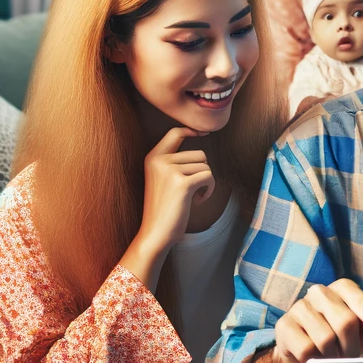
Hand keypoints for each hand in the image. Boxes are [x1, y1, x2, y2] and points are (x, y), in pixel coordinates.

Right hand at [136, 127, 214, 255]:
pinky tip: (199, 199)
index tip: (205, 133)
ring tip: (194, 195)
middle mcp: (159, 160)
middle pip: (199, 153)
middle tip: (193, 188)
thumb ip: (175, 161)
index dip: (192, 130)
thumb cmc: (164, 207)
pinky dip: (209, 189)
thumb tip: (199, 144)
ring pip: (206, 166)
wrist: (155, 233)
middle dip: (202, 171)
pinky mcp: (182, 184)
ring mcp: (169, 171)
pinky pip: (209, 177)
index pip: (175, 133)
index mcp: (152, 157)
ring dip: (206, 182)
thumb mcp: (163, 178)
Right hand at [273, 279, 362, 362]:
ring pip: (325, 339)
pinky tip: (312, 360)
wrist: (304, 352)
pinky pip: (306, 350)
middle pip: (346, 322)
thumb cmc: (340, 339)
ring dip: (332, 357)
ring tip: (330, 359)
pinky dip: (314, 362)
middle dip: (352, 347)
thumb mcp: (362, 335)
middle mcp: (320, 292)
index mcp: (344, 288)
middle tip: (350, 358)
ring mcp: (300, 306)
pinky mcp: (284, 325)